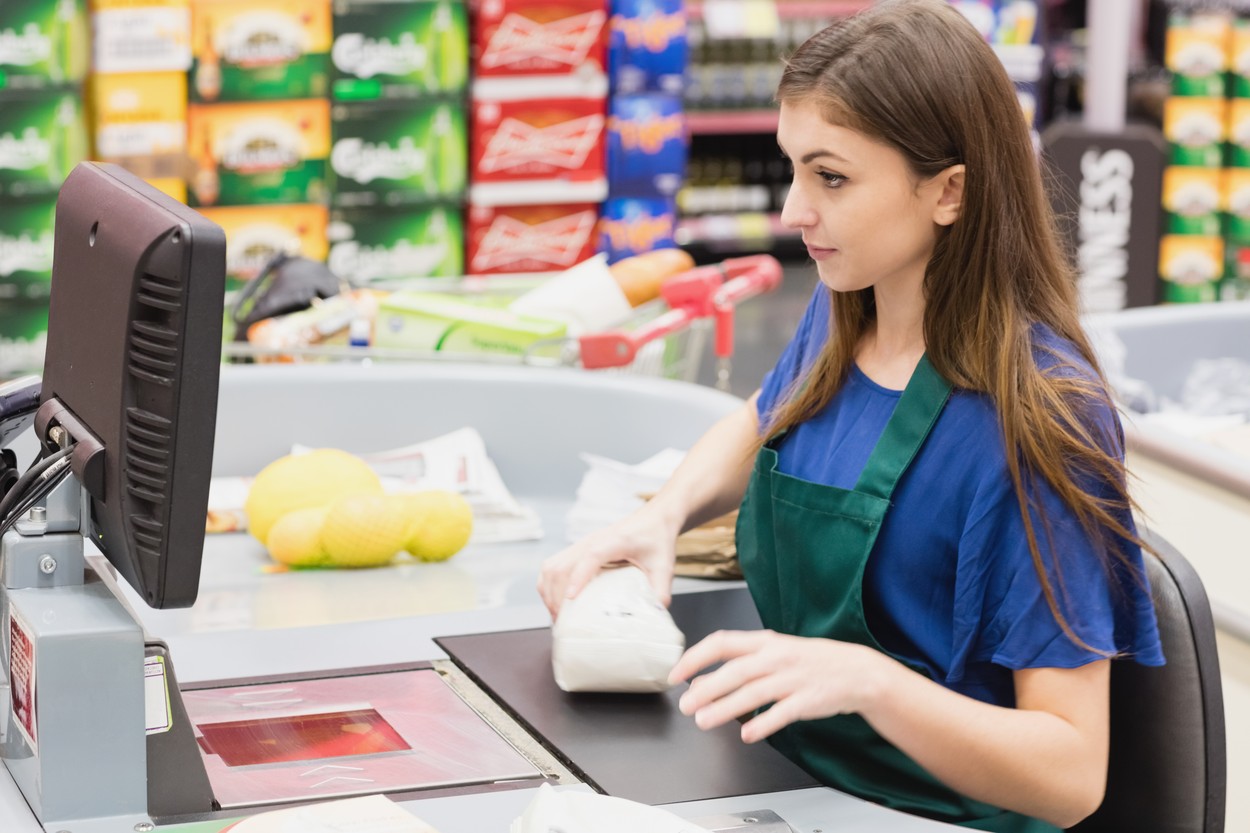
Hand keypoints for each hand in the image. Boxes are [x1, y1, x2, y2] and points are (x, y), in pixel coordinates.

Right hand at [536, 504, 679, 618]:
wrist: (653, 519)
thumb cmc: (657, 539)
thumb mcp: (664, 567)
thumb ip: (660, 591)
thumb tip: (653, 616)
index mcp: (614, 541)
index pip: (590, 556)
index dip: (578, 577)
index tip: (571, 599)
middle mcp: (591, 541)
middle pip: (562, 566)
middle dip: (556, 596)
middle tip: (564, 623)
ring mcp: (581, 544)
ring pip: (551, 566)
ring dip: (549, 592)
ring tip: (558, 616)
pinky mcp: (577, 550)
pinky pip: (553, 566)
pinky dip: (549, 585)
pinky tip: (557, 602)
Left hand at [668, 630, 900, 743]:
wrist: (857, 671)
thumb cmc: (809, 662)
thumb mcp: (774, 653)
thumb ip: (740, 664)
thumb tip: (701, 681)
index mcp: (765, 642)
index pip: (722, 642)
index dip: (696, 657)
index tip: (678, 674)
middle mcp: (777, 657)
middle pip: (736, 670)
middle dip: (707, 688)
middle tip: (686, 704)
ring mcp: (793, 678)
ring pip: (754, 692)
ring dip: (726, 707)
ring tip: (704, 721)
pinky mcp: (809, 699)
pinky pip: (783, 712)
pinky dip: (764, 723)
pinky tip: (747, 735)